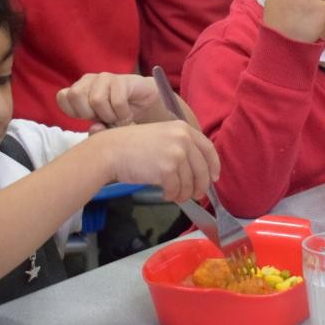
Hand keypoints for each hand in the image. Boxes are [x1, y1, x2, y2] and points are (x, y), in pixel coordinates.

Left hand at [56, 73, 161, 131]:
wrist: (146, 104)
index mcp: (79, 90)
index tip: (90, 118)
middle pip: (75, 95)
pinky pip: (117, 101)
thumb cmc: (119, 115)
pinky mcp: (122, 80)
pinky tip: (127, 113)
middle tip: (104, 118)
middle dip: (90, 114)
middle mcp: (89, 80)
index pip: (63, 97)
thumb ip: (96, 131)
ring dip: (110, 116)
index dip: (74, 112)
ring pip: (96, 100)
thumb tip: (94, 127)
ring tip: (117, 117)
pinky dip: (123, 114)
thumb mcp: (104, 127)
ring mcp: (105, 78)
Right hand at [94, 120, 219, 201]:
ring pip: (190, 183)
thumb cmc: (131, 146)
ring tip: (175, 195)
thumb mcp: (161, 136)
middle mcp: (183, 139)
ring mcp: (176, 153)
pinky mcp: (167, 169)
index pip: (208, 149)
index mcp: (183, 128)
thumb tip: (198, 171)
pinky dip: (172, 195)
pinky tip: (165, 194)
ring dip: (184, 193)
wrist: (110, 151)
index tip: (214, 178)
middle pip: (202, 169)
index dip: (213, 166)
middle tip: (195, 195)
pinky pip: (177, 189)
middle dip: (200, 186)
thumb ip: (181, 147)